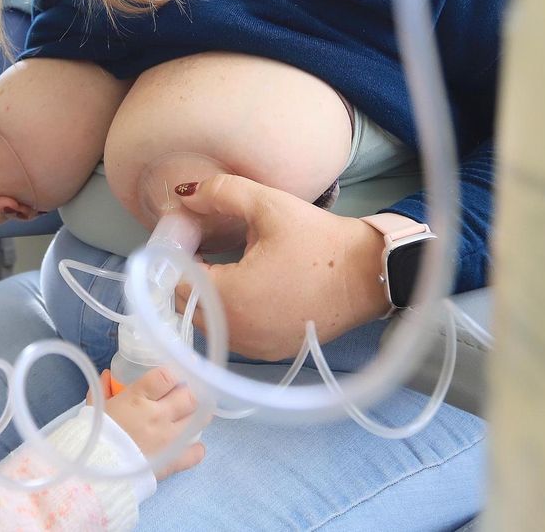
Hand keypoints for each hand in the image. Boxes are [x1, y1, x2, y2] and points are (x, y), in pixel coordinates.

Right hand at [98, 367, 206, 479]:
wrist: (95, 473)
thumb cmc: (95, 436)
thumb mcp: (95, 409)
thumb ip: (102, 390)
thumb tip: (106, 375)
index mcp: (138, 398)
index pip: (167, 376)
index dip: (172, 375)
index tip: (171, 379)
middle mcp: (158, 414)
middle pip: (189, 396)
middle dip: (188, 394)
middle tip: (181, 398)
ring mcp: (169, 438)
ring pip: (199, 418)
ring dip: (196, 416)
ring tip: (187, 417)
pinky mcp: (174, 459)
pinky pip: (197, 452)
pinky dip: (196, 449)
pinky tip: (189, 446)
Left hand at [172, 174, 390, 361]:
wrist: (368, 275)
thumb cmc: (318, 240)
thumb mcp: (269, 205)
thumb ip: (221, 194)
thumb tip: (185, 193)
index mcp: (230, 298)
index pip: (177, 281)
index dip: (177, 255)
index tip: (189, 234)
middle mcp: (236, 332)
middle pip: (187, 306)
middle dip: (188, 276)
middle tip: (202, 246)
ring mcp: (254, 348)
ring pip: (208, 322)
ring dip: (206, 296)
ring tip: (221, 264)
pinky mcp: (270, 352)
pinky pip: (232, 333)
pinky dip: (228, 313)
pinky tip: (245, 286)